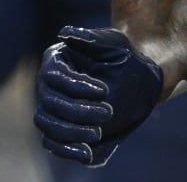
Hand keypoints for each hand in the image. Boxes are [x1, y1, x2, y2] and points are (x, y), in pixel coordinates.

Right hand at [33, 26, 163, 167]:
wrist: (139, 79)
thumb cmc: (125, 55)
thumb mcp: (114, 43)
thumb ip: (92, 39)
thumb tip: (64, 33)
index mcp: (57, 61)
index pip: (54, 76)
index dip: (77, 86)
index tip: (105, 91)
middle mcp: (49, 85)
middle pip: (50, 102)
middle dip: (77, 111)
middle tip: (108, 112)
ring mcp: (53, 108)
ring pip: (47, 124)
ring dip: (70, 132)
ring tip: (97, 133)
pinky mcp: (61, 128)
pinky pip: (52, 143)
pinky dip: (66, 150)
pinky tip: (87, 153)